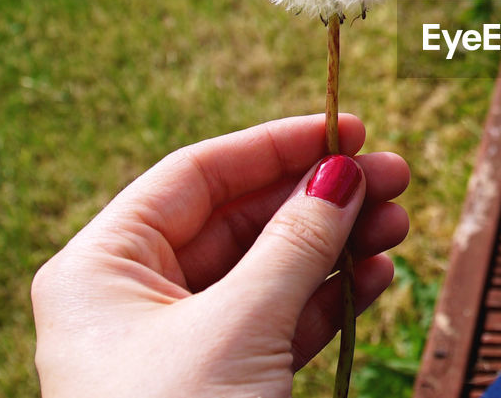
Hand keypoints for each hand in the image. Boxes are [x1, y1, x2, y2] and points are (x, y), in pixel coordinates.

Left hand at [31, 114, 410, 397]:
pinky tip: (375, 275)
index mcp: (103, 268)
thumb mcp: (238, 326)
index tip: (346, 127)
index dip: (276, 145)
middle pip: (242, 219)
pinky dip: (328, 297)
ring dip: (335, 245)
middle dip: (321, 198)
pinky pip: (280, 319)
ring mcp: (181, 342)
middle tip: (393, 177)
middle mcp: (137, 297)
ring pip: (269, 269)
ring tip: (396, 225)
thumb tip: (341, 170)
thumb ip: (294, 242)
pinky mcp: (221, 381)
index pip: (198, 175)